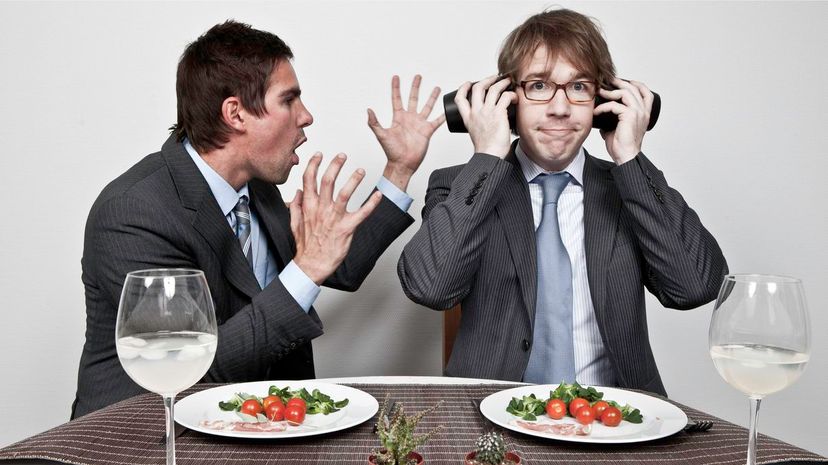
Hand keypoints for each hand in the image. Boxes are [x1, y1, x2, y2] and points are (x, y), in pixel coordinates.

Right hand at [290, 153, 382, 284]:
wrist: (312, 265)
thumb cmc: (306, 246)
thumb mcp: (295, 224)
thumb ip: (296, 206)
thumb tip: (297, 192)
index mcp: (309, 207)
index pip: (309, 180)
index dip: (314, 164)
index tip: (319, 154)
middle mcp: (321, 209)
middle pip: (328, 181)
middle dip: (335, 165)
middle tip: (342, 155)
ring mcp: (334, 218)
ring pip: (344, 193)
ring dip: (354, 180)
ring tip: (360, 170)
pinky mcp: (347, 228)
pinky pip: (361, 213)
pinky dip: (371, 203)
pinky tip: (378, 195)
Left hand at [367, 74, 444, 191]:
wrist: (402, 164)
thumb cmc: (391, 152)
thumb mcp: (381, 135)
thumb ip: (374, 122)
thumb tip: (368, 110)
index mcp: (398, 118)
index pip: (396, 99)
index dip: (396, 88)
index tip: (396, 77)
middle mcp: (409, 119)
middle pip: (413, 98)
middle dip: (415, 87)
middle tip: (418, 76)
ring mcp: (419, 124)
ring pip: (427, 106)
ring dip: (431, 97)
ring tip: (436, 88)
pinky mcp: (427, 131)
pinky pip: (436, 121)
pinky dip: (442, 116)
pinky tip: (447, 110)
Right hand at [453, 75, 515, 157]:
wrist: (490, 155)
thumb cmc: (486, 149)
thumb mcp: (476, 134)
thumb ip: (479, 124)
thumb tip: (488, 120)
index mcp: (468, 118)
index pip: (460, 99)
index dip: (463, 88)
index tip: (469, 84)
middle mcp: (476, 112)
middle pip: (477, 88)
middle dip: (486, 79)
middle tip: (494, 77)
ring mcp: (487, 112)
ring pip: (493, 89)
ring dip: (501, 82)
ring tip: (507, 81)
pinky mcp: (498, 113)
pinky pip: (505, 97)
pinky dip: (511, 94)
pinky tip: (515, 97)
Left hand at [595, 78, 652, 163]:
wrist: (625, 156)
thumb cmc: (622, 145)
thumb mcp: (617, 128)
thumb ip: (613, 119)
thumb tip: (602, 116)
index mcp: (644, 114)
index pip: (646, 93)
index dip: (637, 84)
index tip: (624, 81)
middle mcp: (643, 111)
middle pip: (634, 88)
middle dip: (619, 82)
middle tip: (607, 82)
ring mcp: (638, 112)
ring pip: (625, 92)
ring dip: (610, 91)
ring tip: (600, 92)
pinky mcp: (630, 116)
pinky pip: (614, 105)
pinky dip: (603, 107)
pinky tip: (596, 111)